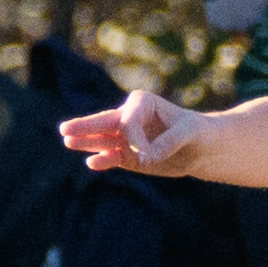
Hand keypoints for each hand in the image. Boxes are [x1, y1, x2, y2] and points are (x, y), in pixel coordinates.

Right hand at [60, 89, 210, 177]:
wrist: (202, 148)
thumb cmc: (196, 132)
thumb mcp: (189, 132)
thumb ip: (170, 141)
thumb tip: (147, 156)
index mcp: (142, 103)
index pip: (128, 121)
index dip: (134, 139)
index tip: (148, 156)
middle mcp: (130, 118)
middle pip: (105, 123)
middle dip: (86, 126)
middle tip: (65, 129)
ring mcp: (127, 139)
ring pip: (104, 140)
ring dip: (87, 142)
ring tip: (67, 141)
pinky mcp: (129, 157)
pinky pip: (112, 158)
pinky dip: (103, 161)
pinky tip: (92, 163)